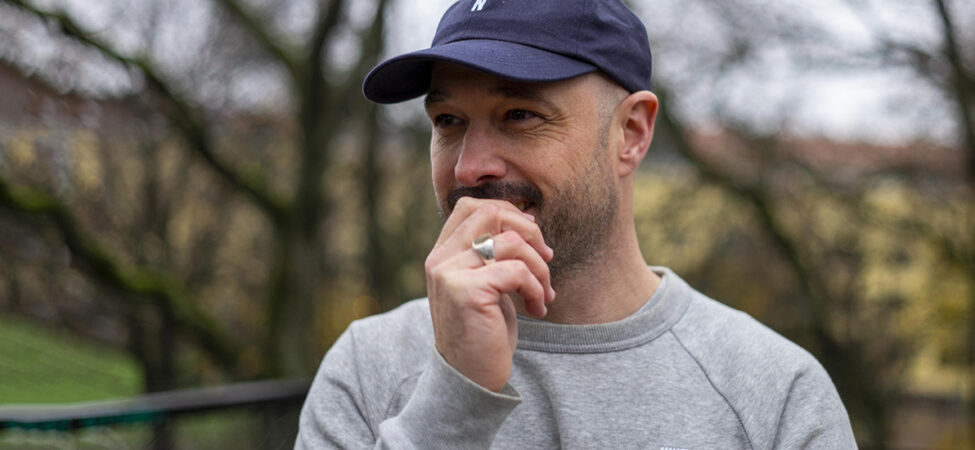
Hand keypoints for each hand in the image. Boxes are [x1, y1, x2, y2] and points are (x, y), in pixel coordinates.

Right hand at [424, 197, 555, 391]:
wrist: (470, 379)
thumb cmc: (484, 331)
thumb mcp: (485, 284)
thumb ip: (491, 254)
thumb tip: (527, 219)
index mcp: (442, 254)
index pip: (471, 206)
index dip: (507, 213)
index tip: (532, 239)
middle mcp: (440, 259)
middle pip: (490, 212)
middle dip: (529, 232)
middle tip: (546, 259)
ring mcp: (450, 274)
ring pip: (511, 242)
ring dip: (539, 267)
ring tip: (544, 292)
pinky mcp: (467, 292)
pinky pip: (517, 271)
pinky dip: (537, 288)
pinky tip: (537, 308)